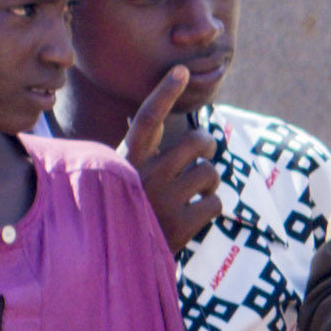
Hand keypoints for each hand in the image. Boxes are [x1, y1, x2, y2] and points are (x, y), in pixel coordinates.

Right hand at [122, 64, 228, 253]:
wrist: (114, 260)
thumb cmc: (124, 211)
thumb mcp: (123, 178)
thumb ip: (144, 156)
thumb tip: (168, 128)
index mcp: (128, 160)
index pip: (147, 118)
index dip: (164, 93)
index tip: (182, 70)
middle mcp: (144, 175)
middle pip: (197, 142)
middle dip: (207, 147)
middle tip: (204, 155)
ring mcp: (162, 199)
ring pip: (210, 173)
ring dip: (208, 183)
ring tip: (191, 194)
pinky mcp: (180, 224)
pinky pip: (216, 203)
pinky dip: (211, 207)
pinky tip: (192, 216)